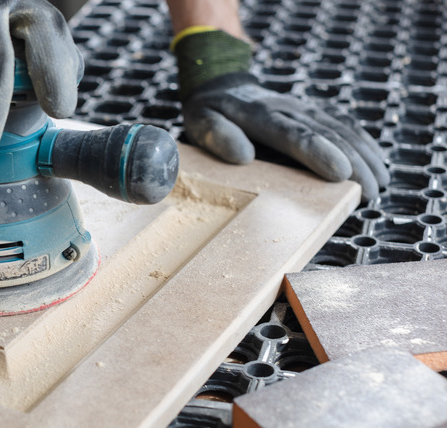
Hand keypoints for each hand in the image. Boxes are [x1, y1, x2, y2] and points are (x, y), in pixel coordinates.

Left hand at [174, 30, 388, 199]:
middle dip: (354, 161)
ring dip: (364, 154)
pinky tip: (376, 159)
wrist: (221, 85)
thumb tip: (243, 156)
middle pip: (326, 134)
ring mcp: (303, 107)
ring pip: (340, 128)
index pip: (294, 135)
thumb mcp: (200, 123)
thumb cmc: (209, 112)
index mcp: (260, 115)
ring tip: (380, 182)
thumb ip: (218, 137)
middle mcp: (288, 108)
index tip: (342, 172)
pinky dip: (362, 140)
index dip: (320, 153)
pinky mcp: (312, 110)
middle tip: (371, 191)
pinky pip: (341, 122)